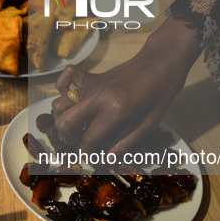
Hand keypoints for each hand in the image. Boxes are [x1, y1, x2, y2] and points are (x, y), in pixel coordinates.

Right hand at [51, 17, 201, 155]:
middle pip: (65, 122)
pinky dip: (62, 88)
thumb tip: (107, 158)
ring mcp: (91, 85)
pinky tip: (70, 97)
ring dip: (61, 118)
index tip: (91, 157)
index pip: (89, 138)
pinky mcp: (90, 76)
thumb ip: (126, 142)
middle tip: (79, 142)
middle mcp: (97, 97)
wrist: (160, 62)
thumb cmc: (160, 93)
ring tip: (74, 125)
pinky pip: (65, 78)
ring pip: (59, 103)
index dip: (88, 153)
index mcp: (115, 111)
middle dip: (68, 138)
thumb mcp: (149, 123)